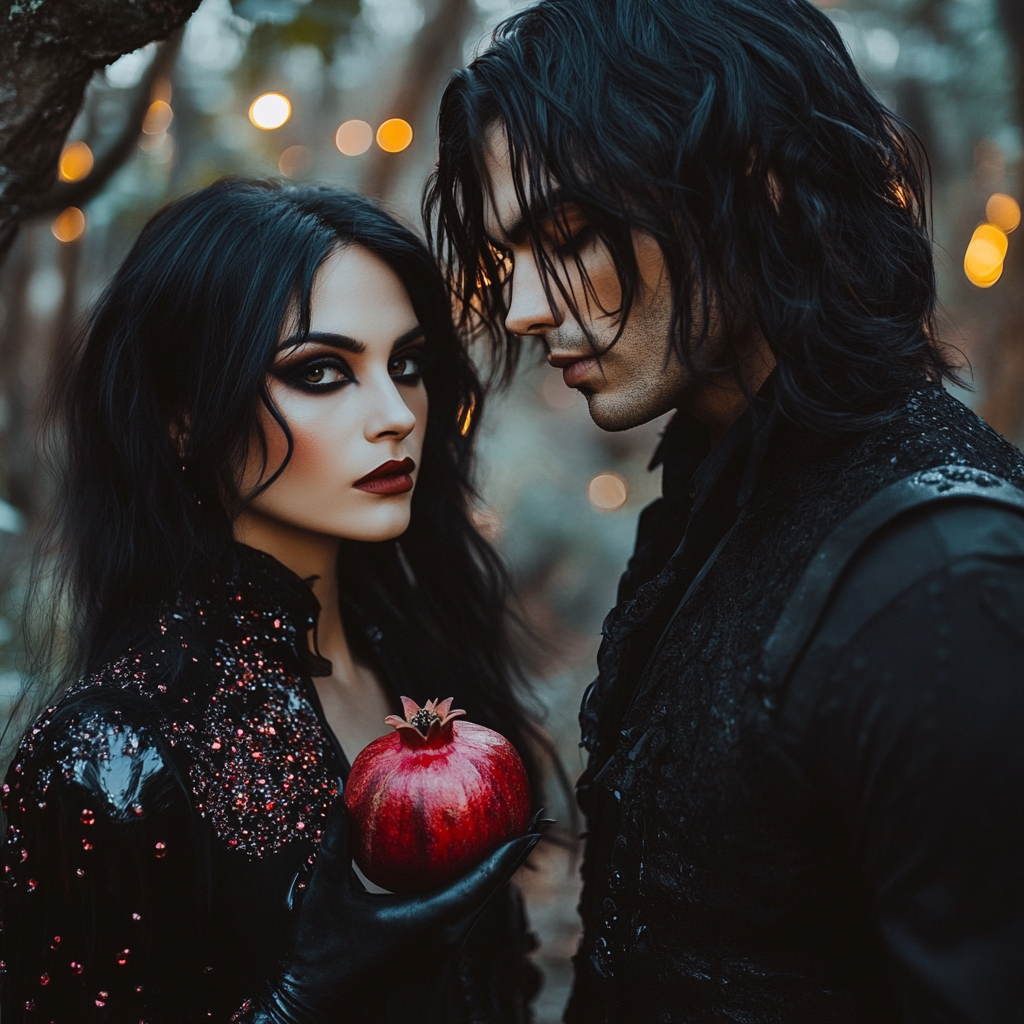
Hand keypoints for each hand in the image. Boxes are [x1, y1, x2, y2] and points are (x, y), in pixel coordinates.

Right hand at [241, 799, 547, 1023]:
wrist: (313, 1010)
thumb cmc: (317, 955)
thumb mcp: (324, 892)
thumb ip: (337, 843)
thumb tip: (342, 795)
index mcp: (427, 922)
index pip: (480, 883)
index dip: (509, 854)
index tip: (533, 827)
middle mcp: (444, 939)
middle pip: (491, 892)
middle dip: (514, 857)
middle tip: (535, 822)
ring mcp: (442, 953)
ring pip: (480, 906)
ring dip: (498, 873)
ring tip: (516, 836)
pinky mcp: (435, 957)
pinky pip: (464, 915)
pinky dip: (477, 887)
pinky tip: (476, 864)